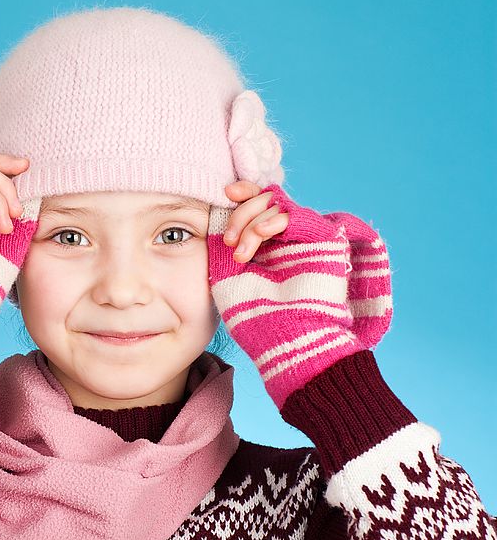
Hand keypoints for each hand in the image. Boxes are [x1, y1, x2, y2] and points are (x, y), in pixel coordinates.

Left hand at [207, 183, 392, 408]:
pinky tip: (259, 233)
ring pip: (278, 205)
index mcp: (267, 244)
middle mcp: (287, 238)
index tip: (224, 195)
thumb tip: (216, 218)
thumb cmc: (256, 319)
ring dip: (252, 221)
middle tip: (229, 240)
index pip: (257, 204)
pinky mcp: (324, 243)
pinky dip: (275, 219)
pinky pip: (298, 216)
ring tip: (241, 250)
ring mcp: (306, 239)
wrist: (287, 345)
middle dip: (241, 213)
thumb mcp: (230, 277)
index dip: (243, 193)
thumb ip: (229, 247)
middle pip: (265, 200)